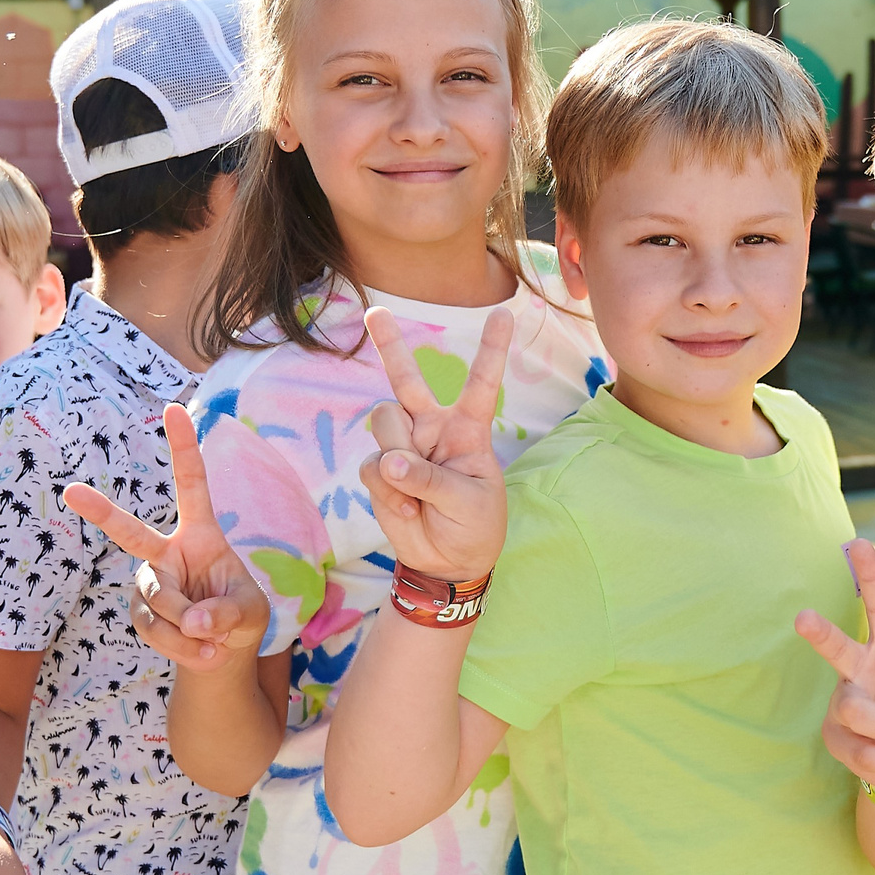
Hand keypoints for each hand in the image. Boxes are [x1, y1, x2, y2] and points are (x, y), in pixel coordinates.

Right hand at [64, 403, 268, 671]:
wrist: (222, 654)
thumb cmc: (239, 618)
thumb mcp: (248, 613)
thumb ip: (225, 613)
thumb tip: (191, 621)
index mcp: (201, 535)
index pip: (192, 485)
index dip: (183, 448)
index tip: (173, 408)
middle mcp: (168, 553)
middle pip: (131, 533)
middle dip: (102, 512)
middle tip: (71, 491)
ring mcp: (149, 582)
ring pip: (157, 600)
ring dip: (187, 627)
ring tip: (214, 643)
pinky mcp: (140, 612)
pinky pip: (153, 629)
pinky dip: (181, 647)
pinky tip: (204, 653)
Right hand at [355, 308, 513, 582]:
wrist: (449, 563)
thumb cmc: (474, 525)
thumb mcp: (469, 502)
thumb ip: (432, 480)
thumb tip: (392, 462)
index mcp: (468, 429)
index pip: (481, 382)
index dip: (491, 349)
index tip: (502, 312)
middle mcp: (432, 429)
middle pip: (406, 380)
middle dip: (389, 344)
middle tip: (374, 312)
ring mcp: (403, 448)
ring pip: (385, 422)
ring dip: (397, 454)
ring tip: (416, 490)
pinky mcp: (380, 472)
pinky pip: (372, 467)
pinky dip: (387, 491)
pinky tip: (408, 510)